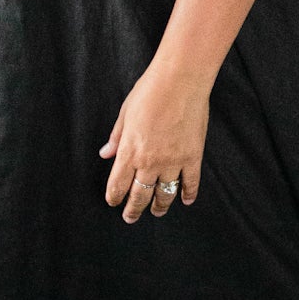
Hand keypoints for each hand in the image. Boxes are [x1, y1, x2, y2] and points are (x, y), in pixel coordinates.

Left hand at [99, 62, 208, 221]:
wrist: (179, 81)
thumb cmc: (149, 92)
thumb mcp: (125, 114)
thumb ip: (116, 137)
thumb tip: (105, 154)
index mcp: (130, 151)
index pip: (118, 184)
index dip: (115, 197)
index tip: (113, 203)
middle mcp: (150, 161)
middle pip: (140, 195)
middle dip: (134, 209)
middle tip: (131, 218)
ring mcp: (173, 161)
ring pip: (165, 194)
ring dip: (160, 206)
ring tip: (157, 212)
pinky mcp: (192, 157)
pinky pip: (190, 182)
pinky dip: (188, 194)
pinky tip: (185, 200)